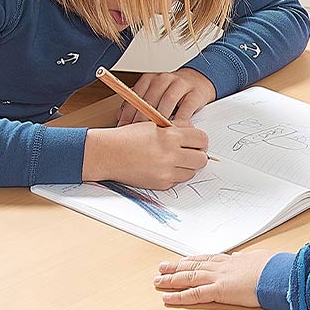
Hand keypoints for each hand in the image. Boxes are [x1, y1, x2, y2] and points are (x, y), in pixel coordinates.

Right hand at [82, 121, 208, 189]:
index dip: (201, 140)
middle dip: (198, 155)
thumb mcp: (153, 125)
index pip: (201, 139)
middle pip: (202, 159)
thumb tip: (193, 132)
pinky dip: (175, 175)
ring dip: (187, 166)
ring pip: (192, 172)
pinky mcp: (161, 184)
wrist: (108, 154)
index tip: (197, 141)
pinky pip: (178, 181)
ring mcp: (166, 172)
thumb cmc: (127, 137)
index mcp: (170, 136)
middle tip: (190, 152)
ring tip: (174, 159)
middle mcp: (171, 155)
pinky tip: (163, 167)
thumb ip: (176, 128)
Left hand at [116, 68, 215, 125]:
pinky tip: (176, 130)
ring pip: (167, 101)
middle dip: (142, 120)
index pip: (134, 96)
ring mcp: (180, 85)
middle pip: (150, 100)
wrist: (198, 81)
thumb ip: (137, 105)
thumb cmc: (172, 92)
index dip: (128, 114)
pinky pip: (186, 108)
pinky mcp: (195, 93)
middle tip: (139, 135)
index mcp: (150, 79)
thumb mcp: (153, 95)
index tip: (125, 129)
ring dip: (161, 119)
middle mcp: (164, 79)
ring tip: (156, 134)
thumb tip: (120, 119)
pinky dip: (180, 120)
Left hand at [154, 251, 274, 307]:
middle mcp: (220, 267)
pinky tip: (167, 298)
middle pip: (192, 266)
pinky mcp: (218, 291)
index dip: (190, 260)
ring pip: (188, 278)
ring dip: (171, 280)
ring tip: (157, 281)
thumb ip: (249, 260)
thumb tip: (244, 258)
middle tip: (161, 268)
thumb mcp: (260, 259)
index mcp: (230, 260)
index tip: (180, 261)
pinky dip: (179, 296)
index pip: (205, 259)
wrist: (277, 273)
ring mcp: (218, 278)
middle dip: (175, 268)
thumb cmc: (272, 268)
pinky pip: (194, 294)